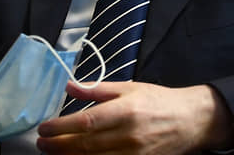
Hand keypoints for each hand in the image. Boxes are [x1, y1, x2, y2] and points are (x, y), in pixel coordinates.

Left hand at [36, 81, 233, 154]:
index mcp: (126, 110)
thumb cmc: (159, 101)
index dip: (61, 127)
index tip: (44, 128)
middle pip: (85, 145)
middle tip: (41, 144)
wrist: (191, 121)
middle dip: (59, 145)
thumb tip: (69, 85)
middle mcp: (129, 135)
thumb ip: (97, 88)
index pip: (86, 121)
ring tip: (53, 152)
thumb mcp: (130, 88)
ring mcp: (134, 154)